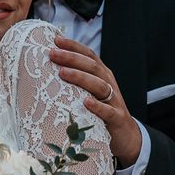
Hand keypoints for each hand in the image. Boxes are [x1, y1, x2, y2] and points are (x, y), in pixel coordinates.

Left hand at [50, 35, 141, 166]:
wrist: (126, 135)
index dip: (74, 46)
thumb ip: (77, 82)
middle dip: (72, 58)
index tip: (56, 40)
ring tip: (63, 73)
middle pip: (92, 67)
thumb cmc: (102, 112)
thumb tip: (48, 70)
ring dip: (81, 77)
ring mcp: (114, 101)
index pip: (89, 55)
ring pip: (100, 85)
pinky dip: (98, 106)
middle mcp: (109, 84)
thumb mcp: (91, 93)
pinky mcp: (117, 118)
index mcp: (103, 76)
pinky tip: (86, 102)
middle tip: (53, 53)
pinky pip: (108, 111)